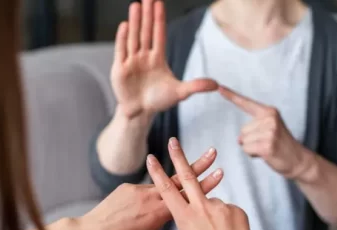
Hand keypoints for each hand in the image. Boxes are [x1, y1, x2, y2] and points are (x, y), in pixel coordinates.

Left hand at [79, 146, 222, 229]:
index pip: (188, 196)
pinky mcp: (127, 187)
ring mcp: (138, 190)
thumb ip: (162, 222)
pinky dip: (146, 196)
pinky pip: (143, 190)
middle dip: (198, 165)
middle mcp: (151, 197)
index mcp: (160, 212)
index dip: (206, 184)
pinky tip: (137, 208)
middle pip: (180, 179)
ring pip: (161, 183)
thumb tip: (173, 215)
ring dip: (171, 181)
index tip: (219, 174)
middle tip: (212, 152)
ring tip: (174, 181)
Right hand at [111, 0, 217, 118]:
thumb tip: (216, 84)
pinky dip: (122, 39)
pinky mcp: (120, 69)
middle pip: (146, 32)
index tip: (159, 3)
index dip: (159, 19)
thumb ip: (196, 86)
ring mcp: (132, 61)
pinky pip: (121, 51)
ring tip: (136, 5)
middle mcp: (144, 56)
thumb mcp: (180, 93)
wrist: (140, 112)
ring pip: (134, 38)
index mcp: (158, 58)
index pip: (159, 34)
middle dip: (147, 15)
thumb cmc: (158, 100)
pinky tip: (125, 25)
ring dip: (135, 22)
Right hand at [147, 138, 251, 229]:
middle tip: (173, 140)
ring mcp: (221, 208)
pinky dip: (225, 219)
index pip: (167, 191)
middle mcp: (202, 209)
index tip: (150, 158)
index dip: (157, 173)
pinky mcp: (236, 209)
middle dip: (178, 156)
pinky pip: (227, 209)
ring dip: (211, 214)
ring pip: (211, 201)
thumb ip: (189, 220)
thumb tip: (191, 212)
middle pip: (187, 176)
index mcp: (185, 218)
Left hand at [219, 86, 309, 178]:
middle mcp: (269, 119)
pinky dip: (252, 154)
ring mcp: (269, 132)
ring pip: (243, 140)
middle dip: (251, 140)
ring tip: (268, 148)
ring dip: (252, 148)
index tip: (219, 87)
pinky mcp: (266, 145)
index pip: (246, 103)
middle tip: (268, 142)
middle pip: (242, 130)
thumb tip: (239, 139)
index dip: (231, 96)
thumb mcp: (270, 128)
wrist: (299, 160)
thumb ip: (253, 127)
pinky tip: (266, 154)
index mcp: (269, 111)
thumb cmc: (281, 144)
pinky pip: (246, 149)